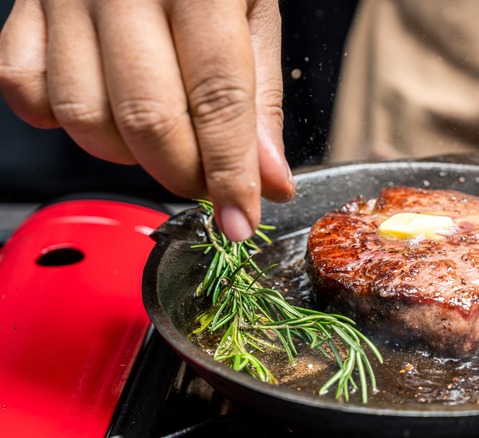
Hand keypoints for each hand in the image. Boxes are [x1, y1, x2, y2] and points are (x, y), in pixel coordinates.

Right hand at [0, 0, 295, 240]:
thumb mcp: (252, 12)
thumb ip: (261, 98)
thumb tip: (270, 180)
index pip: (218, 99)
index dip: (231, 173)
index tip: (240, 221)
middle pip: (148, 120)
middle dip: (184, 175)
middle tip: (208, 181)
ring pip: (84, 118)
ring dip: (128, 155)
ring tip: (162, 134)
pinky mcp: (25, 8)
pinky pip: (26, 92)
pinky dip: (63, 121)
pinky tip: (104, 104)